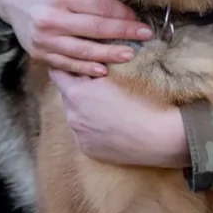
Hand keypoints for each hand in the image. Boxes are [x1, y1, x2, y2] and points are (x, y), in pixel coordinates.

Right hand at [0, 0, 151, 76]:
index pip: (99, 7)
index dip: (122, 14)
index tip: (139, 19)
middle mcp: (50, 19)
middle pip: (95, 29)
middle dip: (123, 33)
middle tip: (145, 36)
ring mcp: (44, 39)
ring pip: (82, 51)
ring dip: (109, 54)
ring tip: (129, 55)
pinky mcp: (38, 53)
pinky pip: (66, 64)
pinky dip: (85, 68)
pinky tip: (102, 69)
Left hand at [48, 69, 189, 166]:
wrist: (154, 135)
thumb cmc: (140, 100)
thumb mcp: (115, 76)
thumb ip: (95, 69)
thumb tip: (87, 62)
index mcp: (77, 93)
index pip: (58, 75)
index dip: (64, 68)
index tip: (71, 65)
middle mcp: (72, 115)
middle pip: (66, 96)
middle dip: (76, 90)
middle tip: (93, 86)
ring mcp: (78, 135)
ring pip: (75, 116)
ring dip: (83, 110)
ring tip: (104, 108)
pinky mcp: (87, 150)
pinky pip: (83, 135)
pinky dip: (91, 129)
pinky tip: (108, 126)